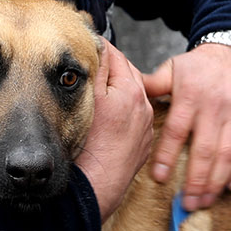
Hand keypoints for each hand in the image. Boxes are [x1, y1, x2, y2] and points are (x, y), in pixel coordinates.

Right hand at [74, 42, 154, 219]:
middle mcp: (144, 107)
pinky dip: (122, 114)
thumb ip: (96, 68)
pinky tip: (107, 119)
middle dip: (110, 68)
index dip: (98, 48)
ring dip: (117, 91)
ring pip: (131, 98)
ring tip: (97, 91)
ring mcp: (145, 127)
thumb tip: (98, 46)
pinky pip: (134, 120)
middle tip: (89, 65)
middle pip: (126, 75)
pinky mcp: (142, 144)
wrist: (96, 186)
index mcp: (131, 90)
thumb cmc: (89, 146)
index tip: (85, 45)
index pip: (115, 56)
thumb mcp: (88, 99)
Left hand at [141, 43, 230, 210]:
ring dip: (217, 181)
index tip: (160, 178)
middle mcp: (215, 107)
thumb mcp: (171, 69)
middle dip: (196, 181)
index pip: (177, 130)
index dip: (168, 156)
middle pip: (205, 150)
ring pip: (228, 154)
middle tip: (187, 204)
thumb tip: (127, 92)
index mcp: (190, 96)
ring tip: (205, 201)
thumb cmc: (197, 67)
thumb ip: (152, 85)